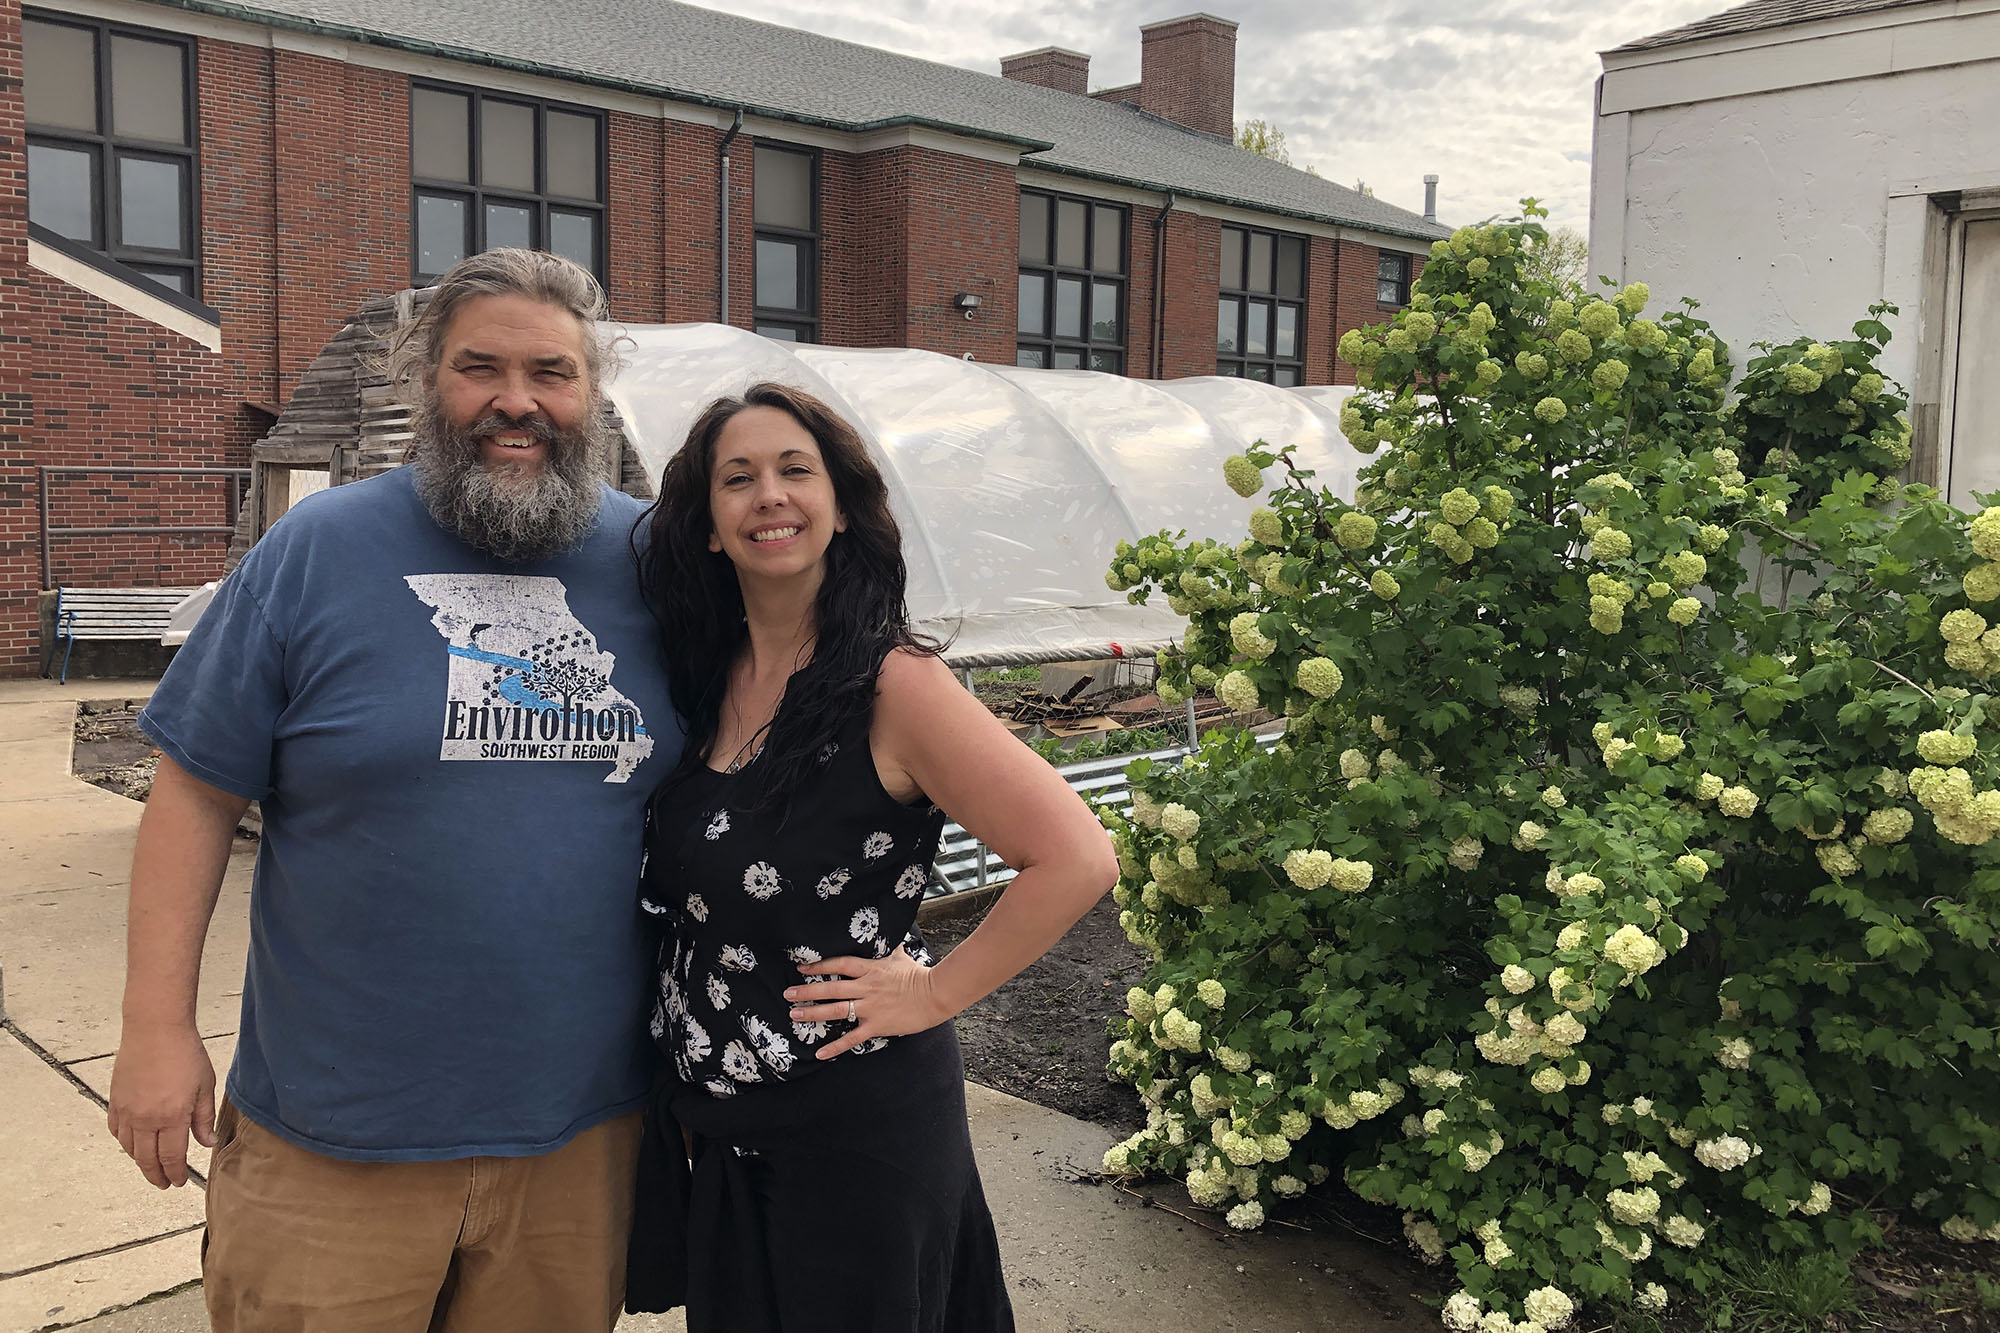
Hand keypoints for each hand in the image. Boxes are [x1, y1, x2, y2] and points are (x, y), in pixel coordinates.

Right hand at [107, 1022, 215, 1187]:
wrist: (155, 1030)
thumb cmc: (185, 1054)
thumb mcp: (205, 1086)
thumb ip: (203, 1119)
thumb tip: (207, 1143)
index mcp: (172, 1117)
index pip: (172, 1158)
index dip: (175, 1174)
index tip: (179, 1182)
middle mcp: (145, 1119)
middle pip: (147, 1159)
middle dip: (156, 1175)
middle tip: (164, 1184)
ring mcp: (127, 1111)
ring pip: (129, 1148)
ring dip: (140, 1162)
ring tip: (151, 1167)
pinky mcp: (115, 1101)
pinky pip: (116, 1131)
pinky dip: (124, 1143)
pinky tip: (133, 1144)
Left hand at [785, 946, 949, 1059]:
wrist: (935, 995)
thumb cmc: (918, 975)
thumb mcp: (900, 956)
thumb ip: (887, 947)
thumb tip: (884, 933)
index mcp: (870, 969)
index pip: (839, 964)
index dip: (819, 966)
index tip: (802, 968)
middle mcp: (866, 987)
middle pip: (831, 987)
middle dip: (807, 991)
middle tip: (787, 994)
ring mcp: (870, 1007)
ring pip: (836, 1010)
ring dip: (813, 1013)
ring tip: (794, 1014)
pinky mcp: (876, 1025)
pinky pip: (851, 1038)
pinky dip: (835, 1046)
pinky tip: (820, 1053)